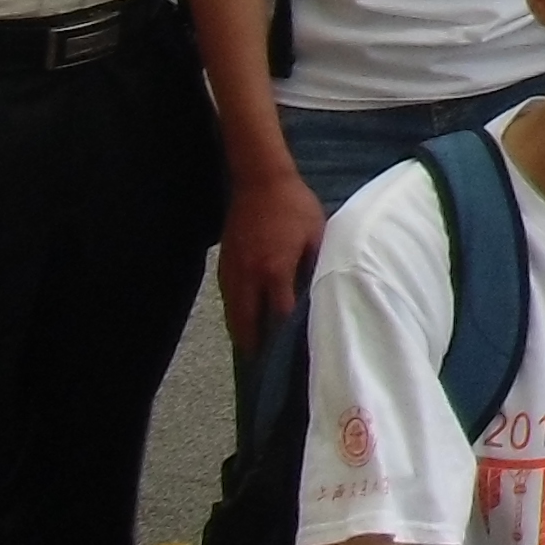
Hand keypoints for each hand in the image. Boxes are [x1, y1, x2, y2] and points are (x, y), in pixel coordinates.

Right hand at [219, 159, 326, 347]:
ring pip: (232, 312)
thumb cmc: (295, 206)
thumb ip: (316, 266)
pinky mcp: (224, 263)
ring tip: (252, 349)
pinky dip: (234, 313)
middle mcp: (249, 277)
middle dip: (254, 345)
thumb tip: (319, 293)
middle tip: (262, 365)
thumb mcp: (316, 234)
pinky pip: (227, 298)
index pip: (278, 315)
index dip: (284, 337)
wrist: (259, 179)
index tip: (290, 356)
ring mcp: (232, 270)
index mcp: (275, 271)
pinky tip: (242, 319)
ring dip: (241, 331)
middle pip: (246, 322)